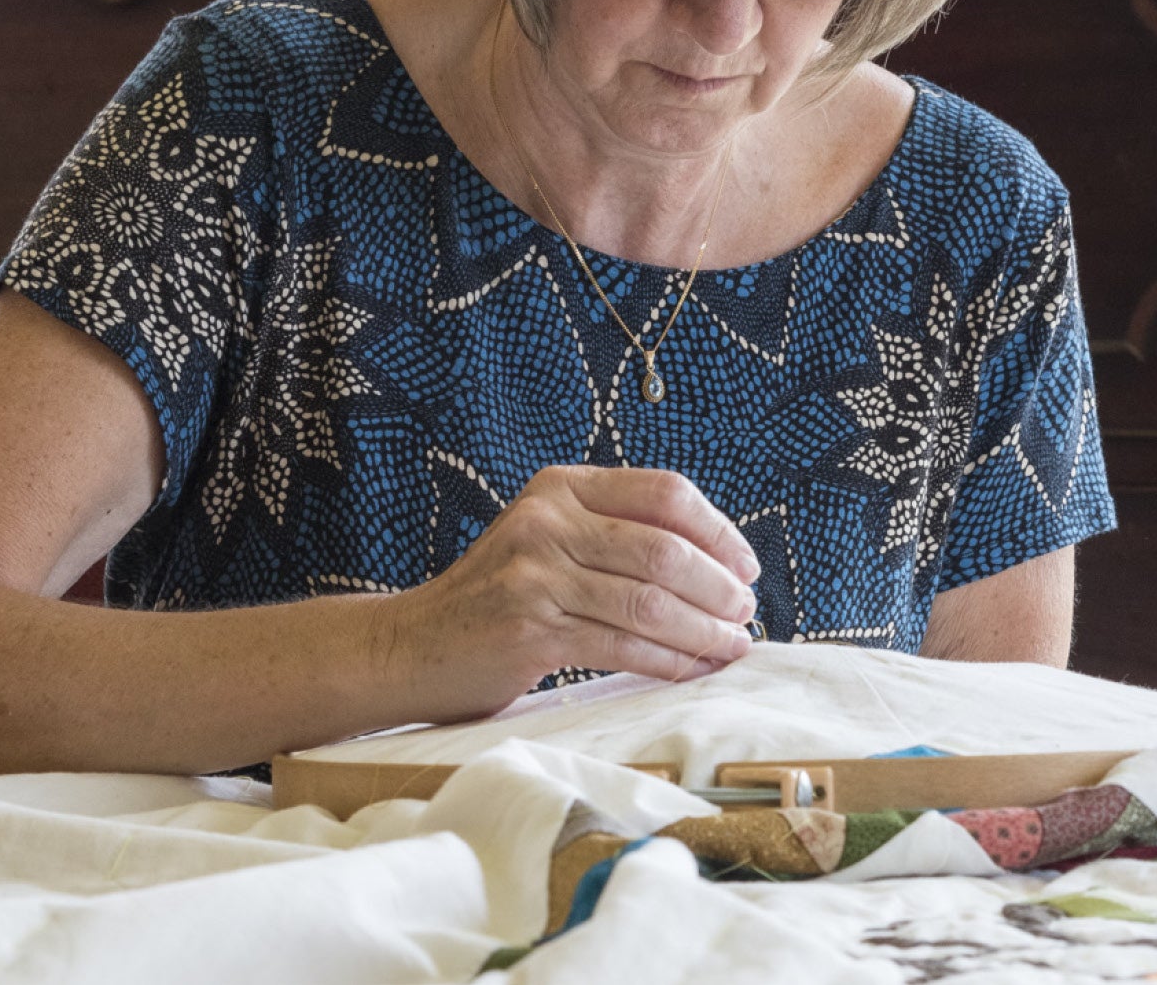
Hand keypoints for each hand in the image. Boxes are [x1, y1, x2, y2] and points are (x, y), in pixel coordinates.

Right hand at [382, 465, 762, 714]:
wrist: (411, 646)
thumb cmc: (498, 597)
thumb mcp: (549, 538)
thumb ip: (614, 533)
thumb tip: (718, 562)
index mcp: (562, 486)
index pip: (664, 493)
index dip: (718, 530)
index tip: (746, 566)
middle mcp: (548, 520)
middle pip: (665, 549)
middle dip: (718, 587)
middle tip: (744, 614)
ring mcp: (535, 575)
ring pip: (648, 602)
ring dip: (703, 631)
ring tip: (732, 646)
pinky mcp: (530, 631)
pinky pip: (622, 646)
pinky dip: (668, 661)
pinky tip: (692, 670)